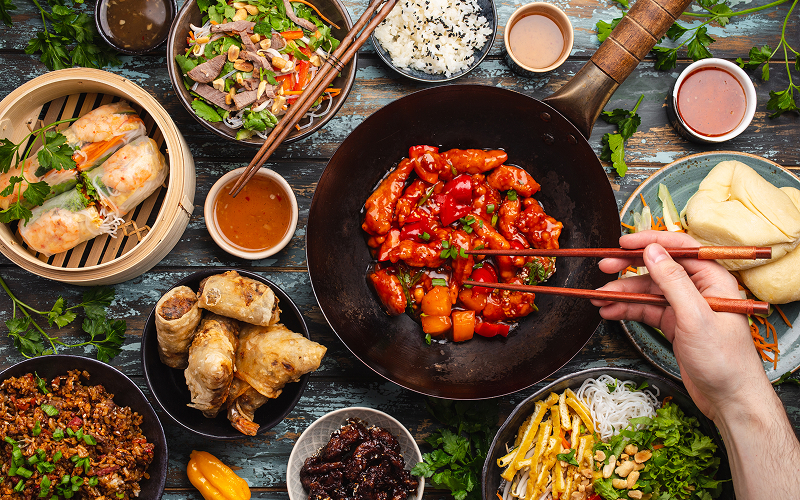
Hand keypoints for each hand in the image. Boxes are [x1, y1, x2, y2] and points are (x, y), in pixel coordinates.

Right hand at [591, 231, 768, 419]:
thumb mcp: (695, 316)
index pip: (680, 248)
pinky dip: (627, 310)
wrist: (729, 400)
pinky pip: (646, 310)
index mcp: (713, 279)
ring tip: (599, 299)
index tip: (623, 243)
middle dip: (629, 268)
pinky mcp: (675, 325)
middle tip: (604, 267)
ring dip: (622, 294)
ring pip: (648, 291)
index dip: (650, 241)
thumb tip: (653, 251)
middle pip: (659, 268)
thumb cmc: (724, 361)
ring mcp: (685, 307)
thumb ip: (673, 281)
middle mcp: (699, 289)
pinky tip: (610, 311)